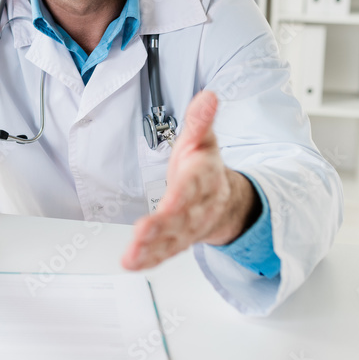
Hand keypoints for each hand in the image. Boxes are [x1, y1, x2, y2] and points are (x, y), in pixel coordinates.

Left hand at [122, 90, 255, 270]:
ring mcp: (189, 227)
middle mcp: (199, 206)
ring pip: (172, 240)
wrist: (225, 199)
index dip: (182, 197)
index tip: (169, 203)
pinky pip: (165, 252)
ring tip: (132, 256)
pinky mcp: (179, 240)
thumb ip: (200, 120)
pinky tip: (133, 263)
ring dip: (152, 249)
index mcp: (204, 178)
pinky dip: (150, 260)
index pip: (193, 187)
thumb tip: (208, 95)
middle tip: (142, 234)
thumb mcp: (203, 138)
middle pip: (181, 219)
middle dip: (162, 228)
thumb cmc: (205, 166)